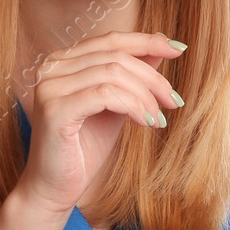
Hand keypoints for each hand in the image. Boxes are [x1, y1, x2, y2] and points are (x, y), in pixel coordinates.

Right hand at [15, 31, 185, 215]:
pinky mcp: (55, 109)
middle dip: (152, 77)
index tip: (178, 48)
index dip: (147, 41)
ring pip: (113, 73)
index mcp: (62, 61)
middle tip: (174, 101)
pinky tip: (146, 123)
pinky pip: (105, 95)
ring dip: (145, 95)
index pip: (110, 40)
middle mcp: (51, 67)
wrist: (55, 188)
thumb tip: (161, 47)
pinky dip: (132, 106)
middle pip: (115, 55)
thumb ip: (131, 77)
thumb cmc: (84, 148)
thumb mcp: (116, 106)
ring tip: (158, 119)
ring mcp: (50, 86)